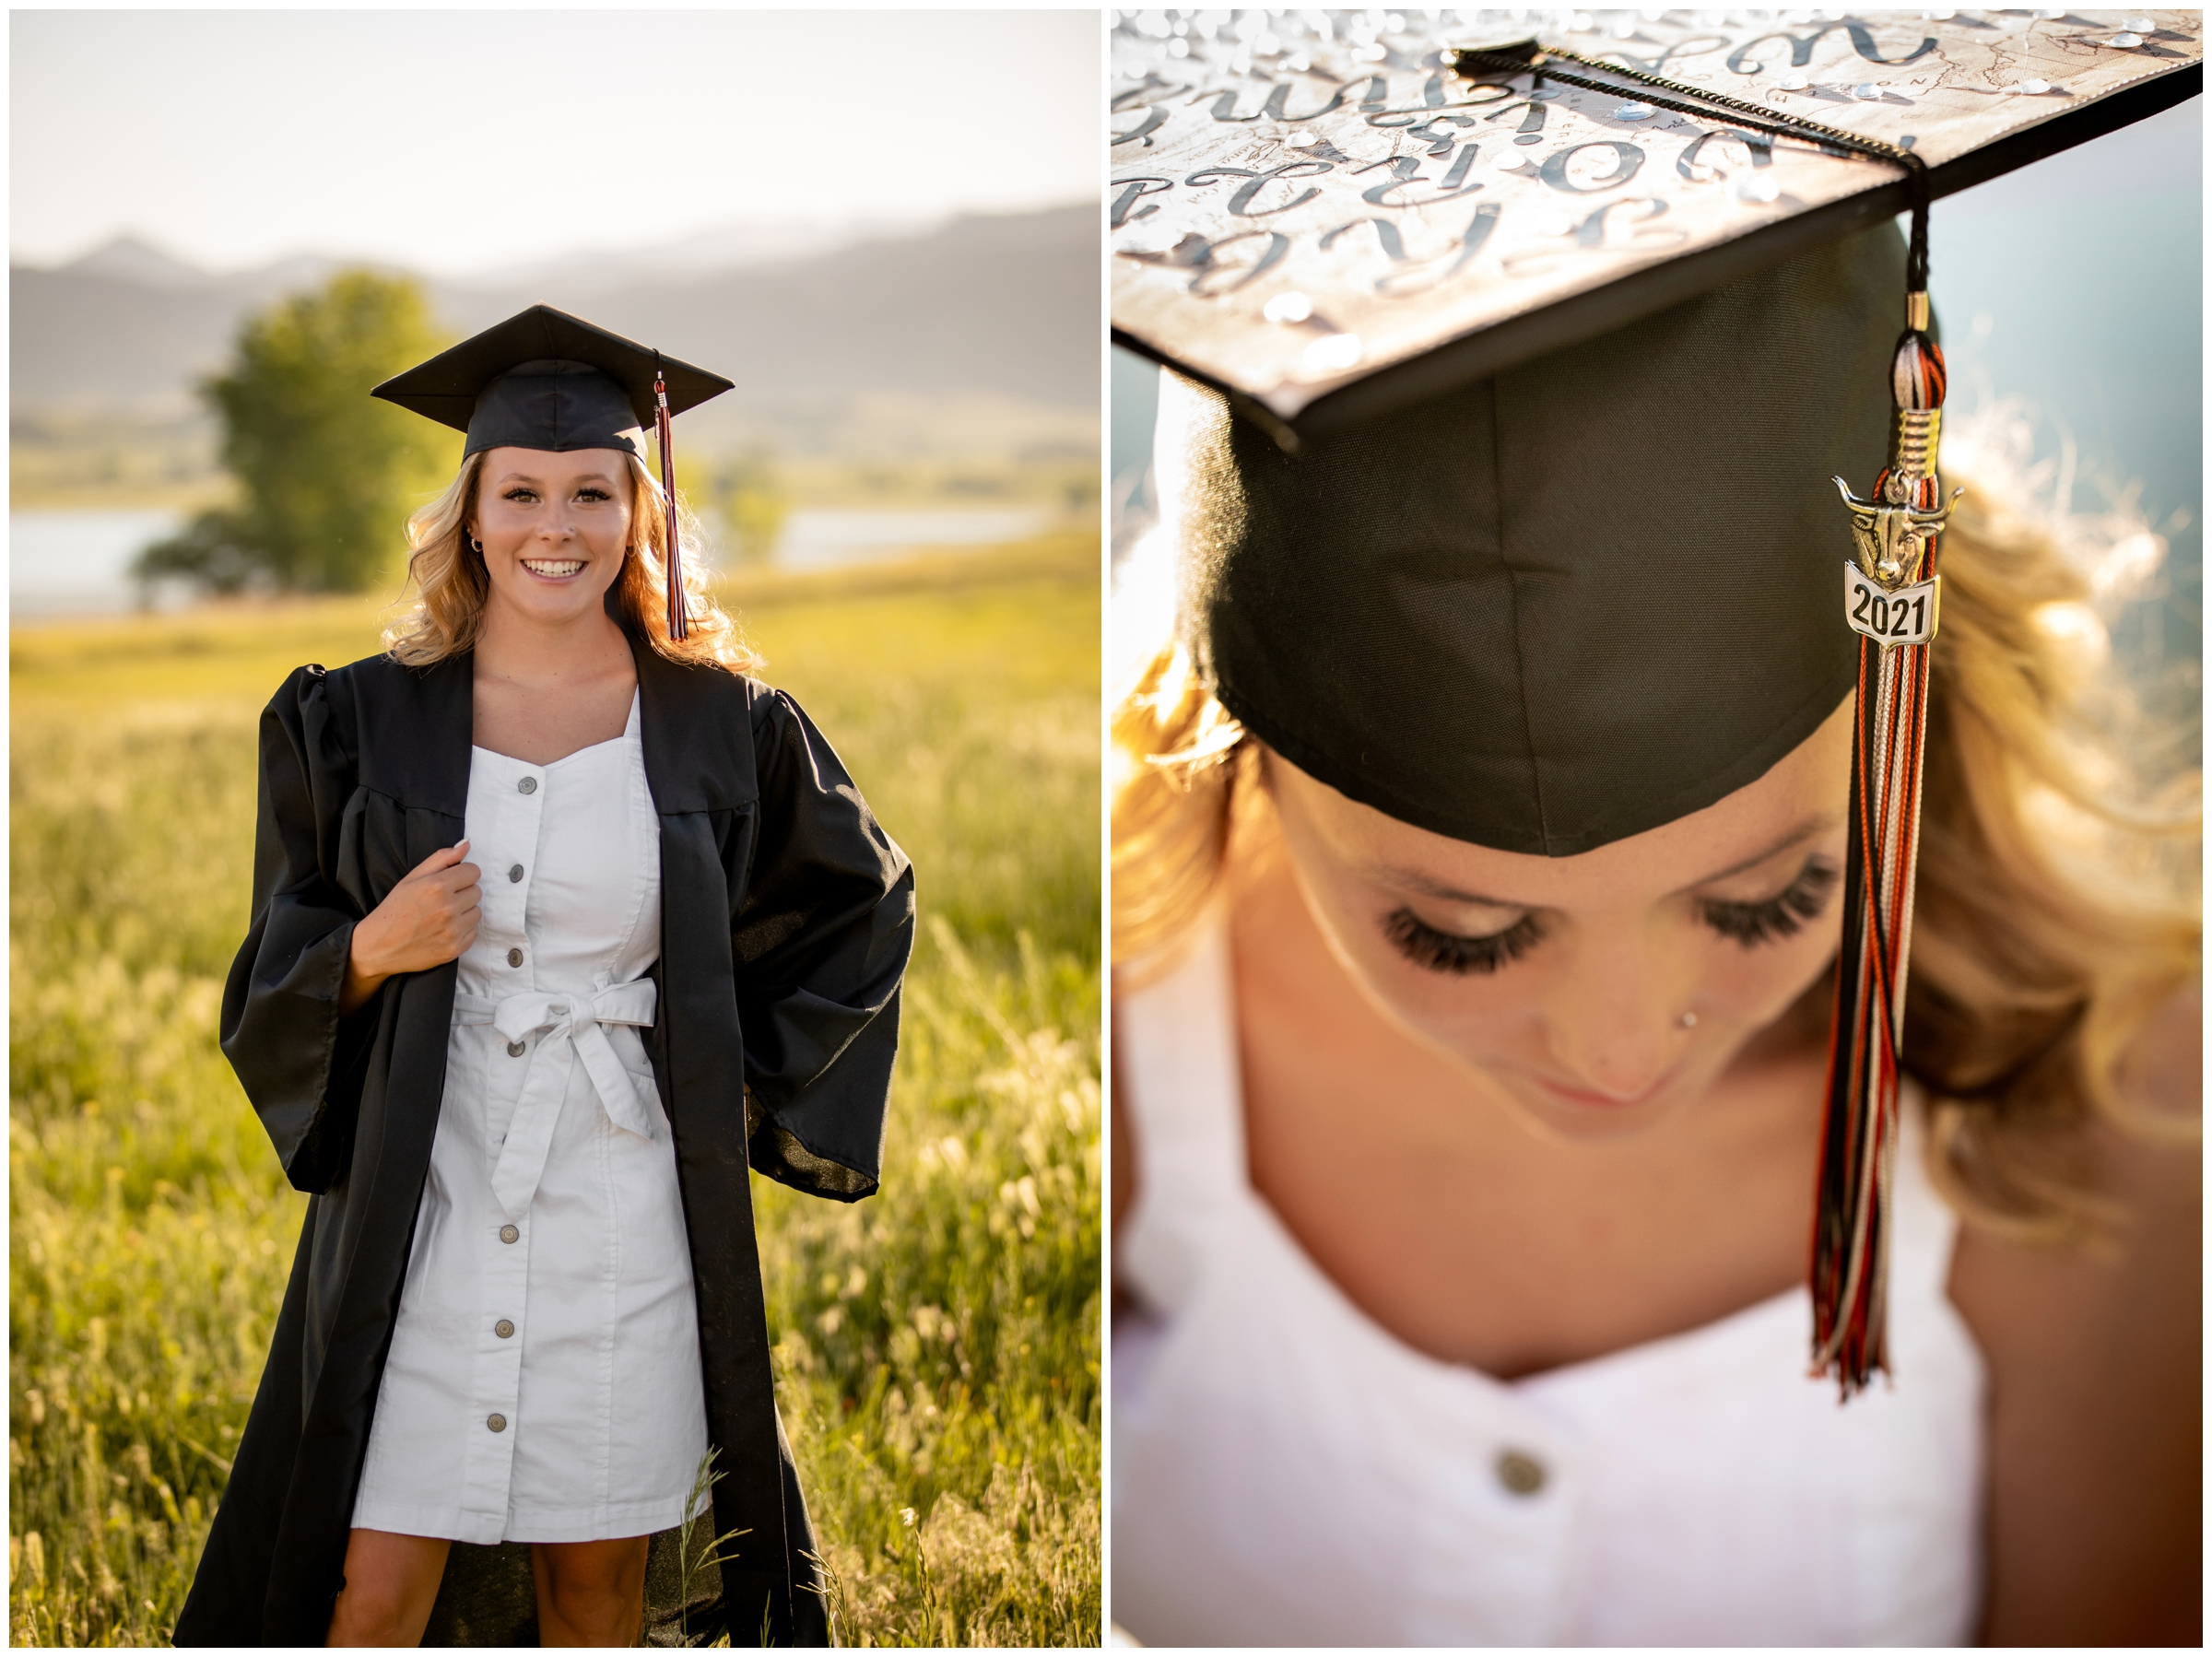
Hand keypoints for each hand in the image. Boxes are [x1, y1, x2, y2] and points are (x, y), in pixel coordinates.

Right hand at [340, 841, 480, 1014]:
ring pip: (477, 912)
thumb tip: (466, 844)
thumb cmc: (394, 909)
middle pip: (477, 891)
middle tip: (441, 900)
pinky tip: (443, 930)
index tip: (450, 881)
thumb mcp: (411, 878)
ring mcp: (452, 931)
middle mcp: (448, 908)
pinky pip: (473, 932)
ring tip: (442, 915)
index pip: (473, 871)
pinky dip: (462, 931)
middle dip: (462, 893)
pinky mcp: (455, 949)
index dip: (462, 875)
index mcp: (437, 886)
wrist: (379, 946)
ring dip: (464, 912)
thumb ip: (441, 858)